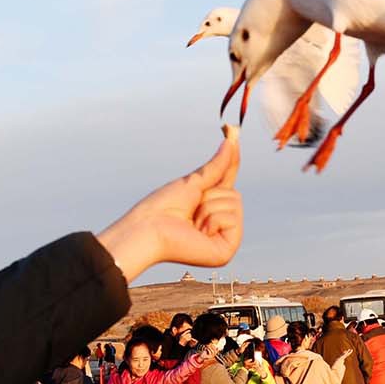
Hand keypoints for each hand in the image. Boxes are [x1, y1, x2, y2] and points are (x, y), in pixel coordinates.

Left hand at [96, 127, 242, 280]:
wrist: (149, 228)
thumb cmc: (162, 208)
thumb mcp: (193, 182)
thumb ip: (216, 166)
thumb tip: (231, 142)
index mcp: (210, 210)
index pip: (227, 182)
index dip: (230, 161)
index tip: (233, 132)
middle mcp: (219, 226)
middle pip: (234, 194)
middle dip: (210, 195)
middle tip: (191, 208)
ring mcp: (224, 239)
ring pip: (234, 205)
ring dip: (208, 208)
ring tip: (190, 222)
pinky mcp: (226, 251)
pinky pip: (233, 219)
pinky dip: (212, 219)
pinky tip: (198, 232)